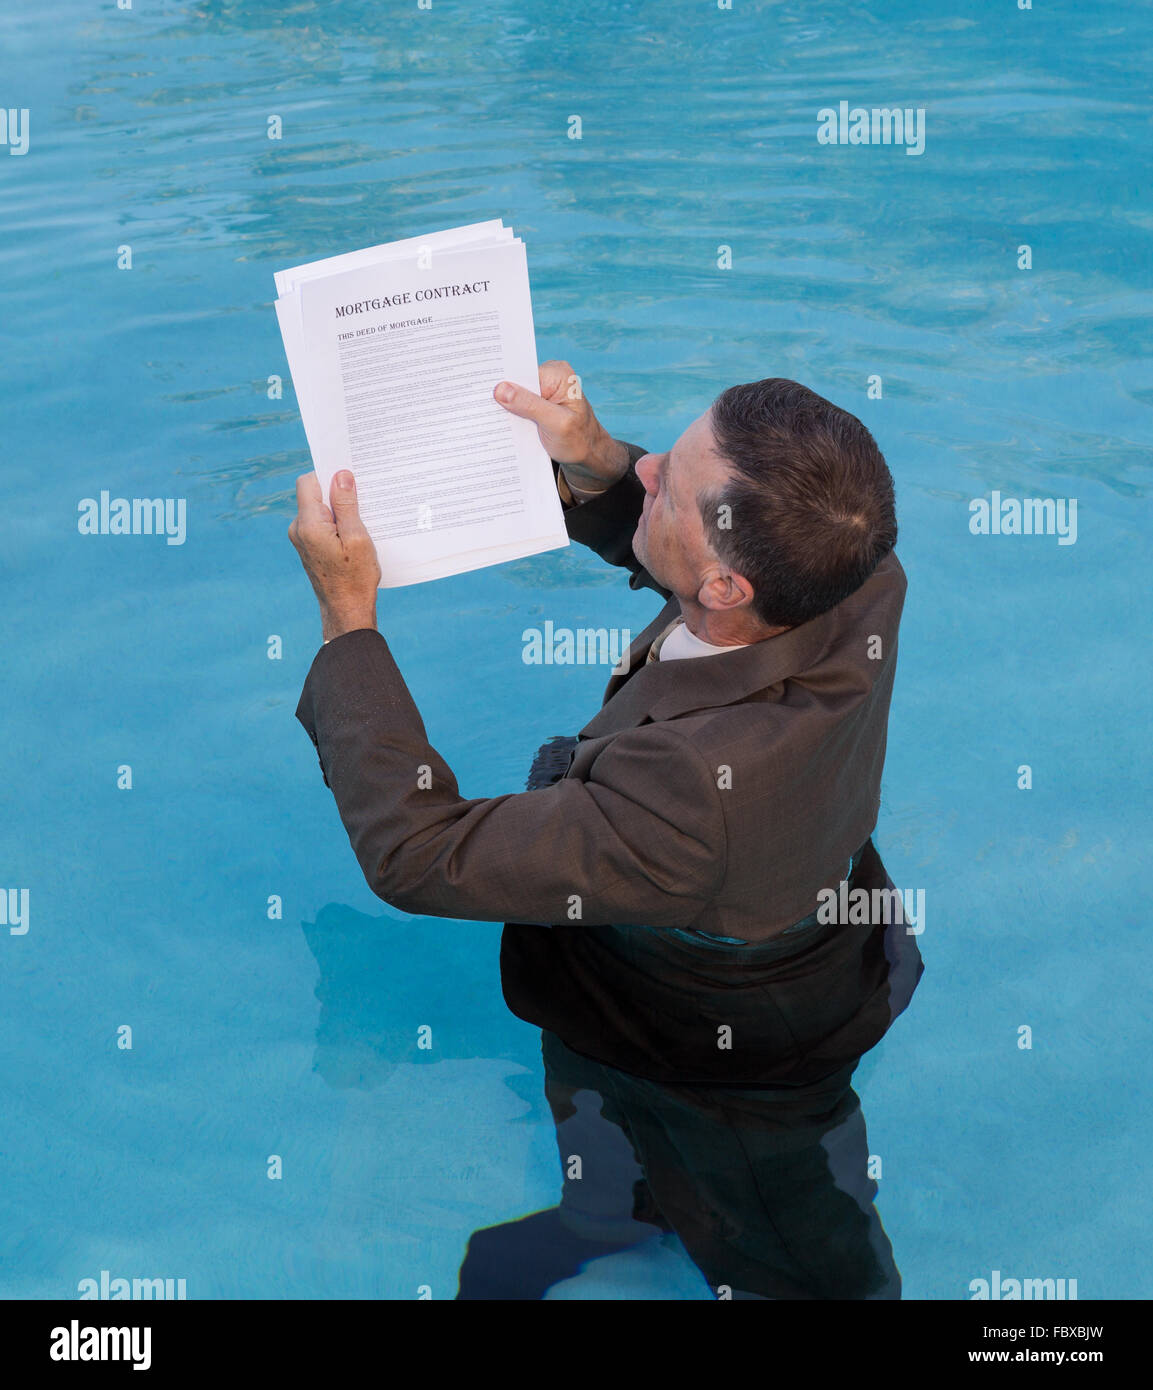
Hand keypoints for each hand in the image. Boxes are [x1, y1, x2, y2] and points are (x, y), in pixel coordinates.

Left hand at [289, 471, 380, 642]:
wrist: (346, 612)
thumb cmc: (355, 579)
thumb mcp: (357, 538)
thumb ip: (346, 505)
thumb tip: (341, 475)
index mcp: (308, 525)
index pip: (308, 482)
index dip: (328, 475)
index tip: (350, 477)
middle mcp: (298, 529)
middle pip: (313, 494)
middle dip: (337, 493)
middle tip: (362, 500)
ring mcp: (301, 539)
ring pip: (319, 509)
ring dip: (339, 510)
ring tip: (361, 522)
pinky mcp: (308, 546)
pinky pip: (320, 523)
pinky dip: (336, 523)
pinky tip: (354, 534)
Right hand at [493, 360, 628, 493]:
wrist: (588, 456)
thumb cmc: (579, 441)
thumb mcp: (556, 424)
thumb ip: (530, 405)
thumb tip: (500, 389)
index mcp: (558, 374)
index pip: (521, 373)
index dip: (502, 383)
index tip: (482, 394)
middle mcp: (550, 376)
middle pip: (516, 382)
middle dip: (502, 396)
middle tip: (482, 410)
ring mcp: (543, 389)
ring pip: (515, 395)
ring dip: (505, 408)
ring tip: (491, 420)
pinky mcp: (538, 402)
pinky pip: (518, 405)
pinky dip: (511, 415)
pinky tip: (502, 424)